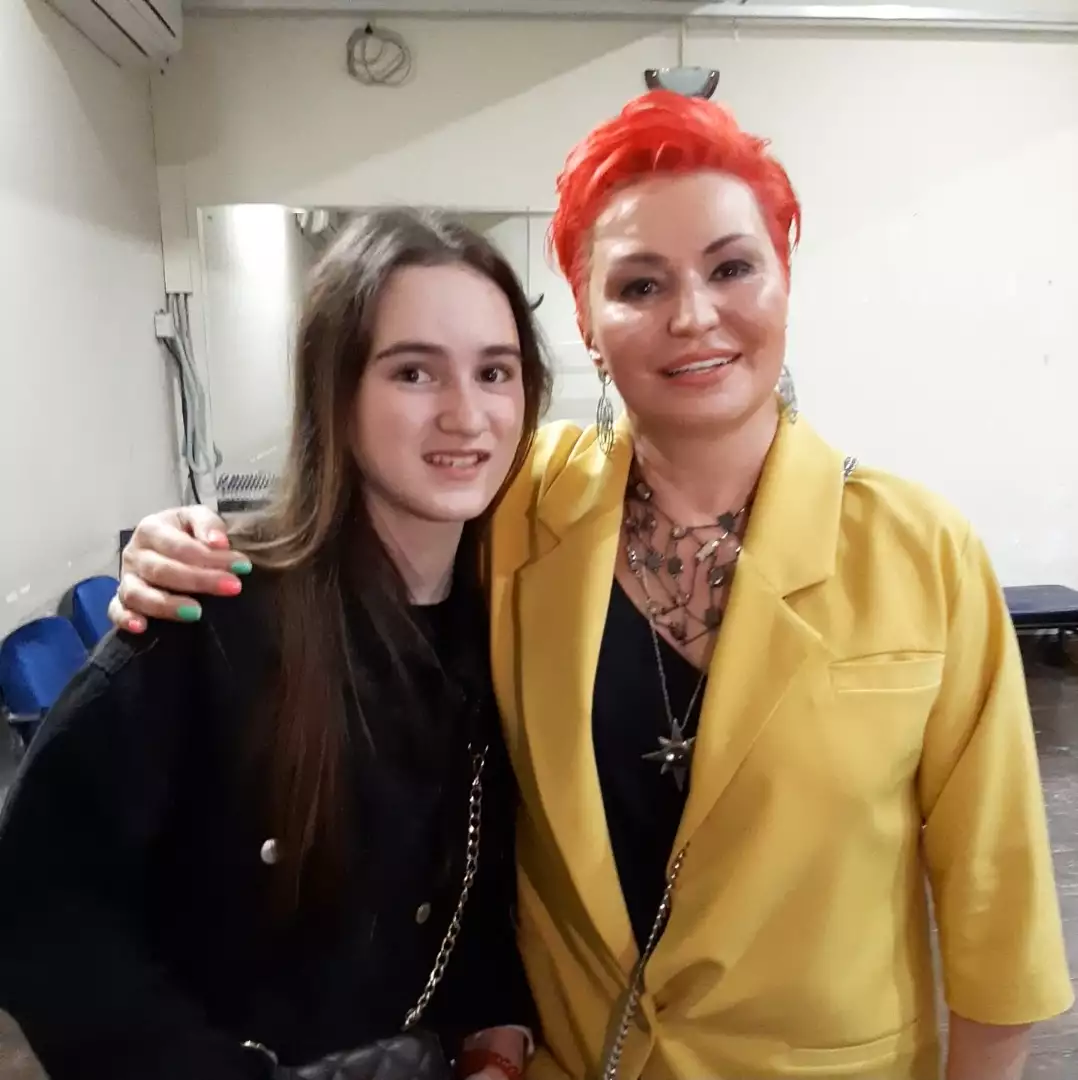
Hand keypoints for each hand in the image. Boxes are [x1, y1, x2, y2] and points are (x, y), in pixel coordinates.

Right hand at [109, 506, 250, 631]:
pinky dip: (125, 619)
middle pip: (161, 570)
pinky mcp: (121, 601)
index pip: (179, 546)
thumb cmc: (186, 532)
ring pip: (138, 593)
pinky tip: (142, 627)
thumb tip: (219, 543)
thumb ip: (208, 524)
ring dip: (167, 605)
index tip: (242, 567)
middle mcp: (134, 554)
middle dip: (199, 580)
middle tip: (233, 587)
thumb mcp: (197, 518)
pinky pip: (116, 611)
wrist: (167, 543)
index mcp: (151, 529)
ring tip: (197, 613)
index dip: (210, 558)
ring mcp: (126, 578)